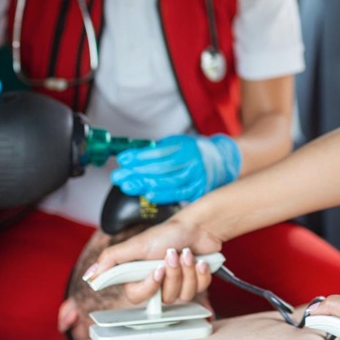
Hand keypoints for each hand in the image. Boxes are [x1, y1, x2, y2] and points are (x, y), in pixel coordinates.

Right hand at [84, 217, 223, 305]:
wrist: (197, 226)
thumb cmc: (167, 233)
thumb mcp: (136, 244)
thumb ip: (112, 259)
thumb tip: (91, 275)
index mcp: (140, 277)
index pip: (138, 297)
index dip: (150, 286)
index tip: (157, 270)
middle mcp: (158, 284)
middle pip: (165, 297)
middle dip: (173, 274)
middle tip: (173, 254)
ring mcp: (177, 285)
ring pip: (184, 295)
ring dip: (188, 270)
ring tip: (187, 253)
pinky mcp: (195, 283)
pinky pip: (200, 289)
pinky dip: (201, 272)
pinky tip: (200, 260)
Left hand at [111, 133, 240, 203]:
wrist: (221, 161)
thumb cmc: (194, 152)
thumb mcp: (177, 143)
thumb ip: (157, 150)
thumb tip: (131, 156)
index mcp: (185, 146)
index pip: (158, 153)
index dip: (139, 156)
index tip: (122, 159)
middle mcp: (192, 161)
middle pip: (161, 168)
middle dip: (137, 172)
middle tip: (118, 176)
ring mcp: (197, 177)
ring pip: (168, 182)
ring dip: (145, 184)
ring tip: (128, 186)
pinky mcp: (199, 190)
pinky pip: (179, 195)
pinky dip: (163, 195)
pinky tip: (149, 195)